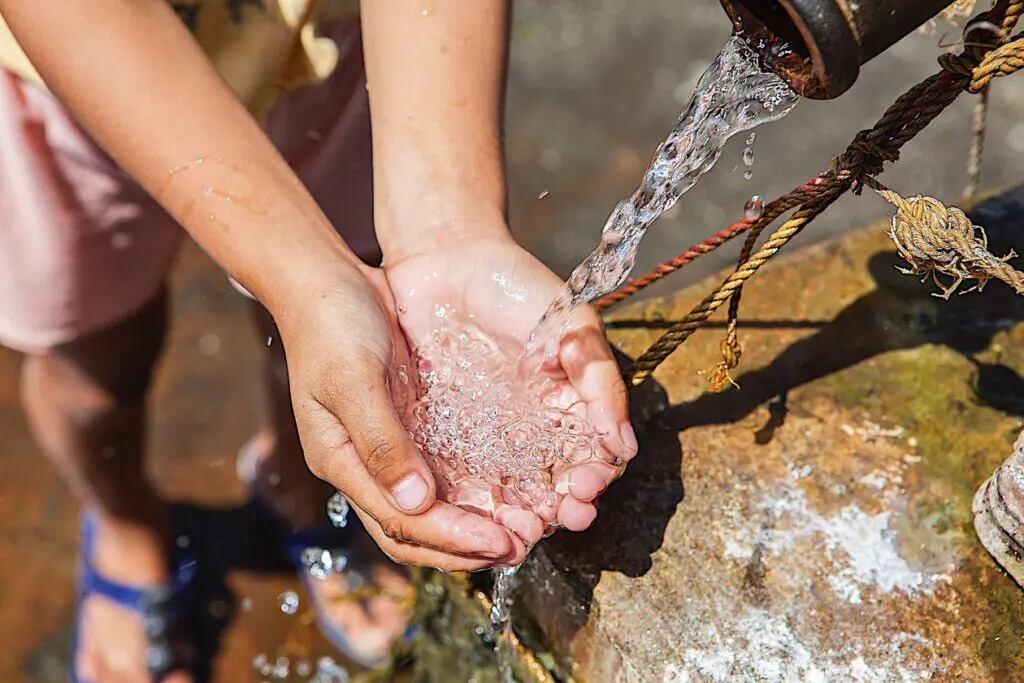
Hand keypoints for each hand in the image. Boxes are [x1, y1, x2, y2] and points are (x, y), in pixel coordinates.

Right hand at [271, 260, 524, 569]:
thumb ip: (382, 441)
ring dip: (471, 526)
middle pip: (414, 530)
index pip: (400, 522)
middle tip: (519, 548)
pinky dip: (470, 491)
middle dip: (464, 547)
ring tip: (520, 531)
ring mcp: (385, 448)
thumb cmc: (331, 324)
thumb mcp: (354, 380)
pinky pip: (441, 472)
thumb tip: (417, 502)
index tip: (497, 542)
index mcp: (341, 461)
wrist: (325, 280)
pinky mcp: (407, 426)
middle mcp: (364, 464)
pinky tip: (506, 492)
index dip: (450, 538)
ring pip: (428, 508)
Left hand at [385, 232, 636, 545]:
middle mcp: (533, 432)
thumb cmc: (516, 286)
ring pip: (509, 494)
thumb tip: (624, 445)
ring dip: (518, 518)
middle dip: (559, 510)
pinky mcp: (445, 438)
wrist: (445, 259)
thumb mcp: (571, 325)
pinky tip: (475, 513)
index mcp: (570, 409)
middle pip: (553, 489)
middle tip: (556, 517)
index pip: (592, 461)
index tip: (586, 488)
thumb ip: (599, 381)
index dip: (594, 481)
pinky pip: (462, 481)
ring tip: (519, 528)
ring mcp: (489, 438)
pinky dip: (472, 504)